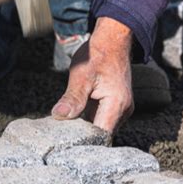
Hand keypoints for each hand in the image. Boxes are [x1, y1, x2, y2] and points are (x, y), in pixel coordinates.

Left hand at [51, 17, 134, 132]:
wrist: (112, 41)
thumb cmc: (98, 55)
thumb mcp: (81, 75)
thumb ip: (73, 98)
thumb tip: (59, 115)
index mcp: (117, 105)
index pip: (101, 136)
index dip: (84, 141)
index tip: (66, 142)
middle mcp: (123, 110)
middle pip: (102, 135)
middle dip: (83, 137)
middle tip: (61, 136)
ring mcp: (121, 109)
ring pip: (101, 127)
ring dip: (85, 129)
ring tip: (65, 128)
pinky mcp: (115, 106)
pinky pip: (101, 119)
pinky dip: (88, 120)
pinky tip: (73, 118)